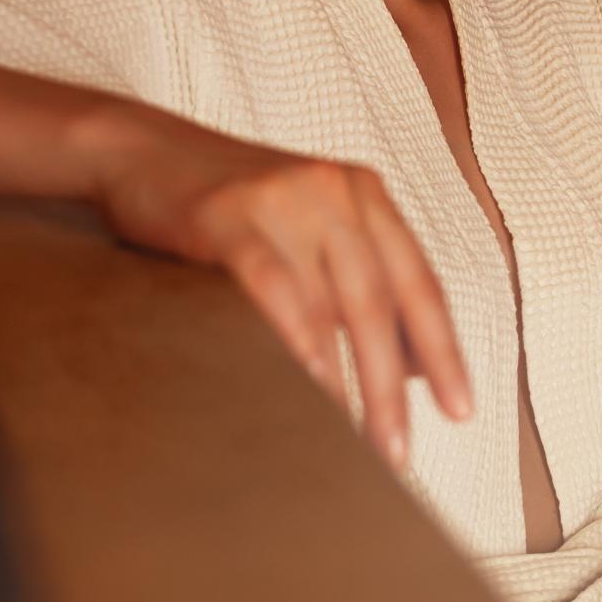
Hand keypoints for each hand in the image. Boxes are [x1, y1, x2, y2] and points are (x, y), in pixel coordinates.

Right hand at [94, 120, 473, 473]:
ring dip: (349, 383)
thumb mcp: (305, 229)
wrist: (140, 148)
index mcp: (363, 191)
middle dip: (393, 386)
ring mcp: (284, 198)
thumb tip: (412, 367)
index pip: (418, 280)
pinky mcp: (229, 216)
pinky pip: (274, 290)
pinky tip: (311, 390)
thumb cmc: (228, 208)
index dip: (443, 349)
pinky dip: (298, 344)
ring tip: (357, 446)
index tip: (460, 409)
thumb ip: (355, 281)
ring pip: (331, 304)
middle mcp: (334, 189)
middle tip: (400, 453)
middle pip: (379, 300)